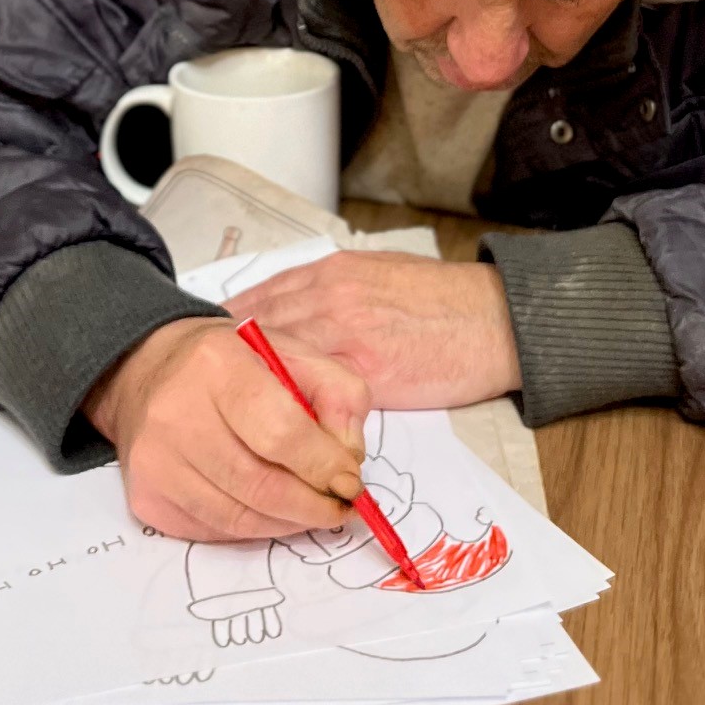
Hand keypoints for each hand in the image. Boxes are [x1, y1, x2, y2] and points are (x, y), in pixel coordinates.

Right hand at [86, 318, 370, 542]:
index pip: (281, 432)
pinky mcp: (147, 496)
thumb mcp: (295, 355)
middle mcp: (176, 413)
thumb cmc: (231, 363)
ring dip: (287, 522)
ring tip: (311, 509)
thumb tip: (349, 460)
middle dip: (313, 506)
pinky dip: (252, 527)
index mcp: (218, 364)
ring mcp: (155, 461)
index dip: (324, 466)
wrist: (147, 370)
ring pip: (239, 518)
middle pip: (260, 485)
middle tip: (339, 507)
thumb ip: (339, 396)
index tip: (350, 482)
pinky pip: (214, 531)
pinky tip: (269, 508)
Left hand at [228, 251, 519, 407]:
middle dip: (230, 364)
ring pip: (279, 367)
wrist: (496, 319)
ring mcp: (346, 336)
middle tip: (208, 391)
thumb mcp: (381, 272)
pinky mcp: (368, 375)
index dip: (230, 331)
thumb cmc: (444, 299)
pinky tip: (279, 432)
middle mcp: (330, 298)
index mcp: (332, 273)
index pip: (260, 300)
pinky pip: (316, 398)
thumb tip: (297, 309)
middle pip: (256, 333)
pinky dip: (294, 414)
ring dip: (256, 393)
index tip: (211, 352)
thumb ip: (335, 289)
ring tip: (233, 418)